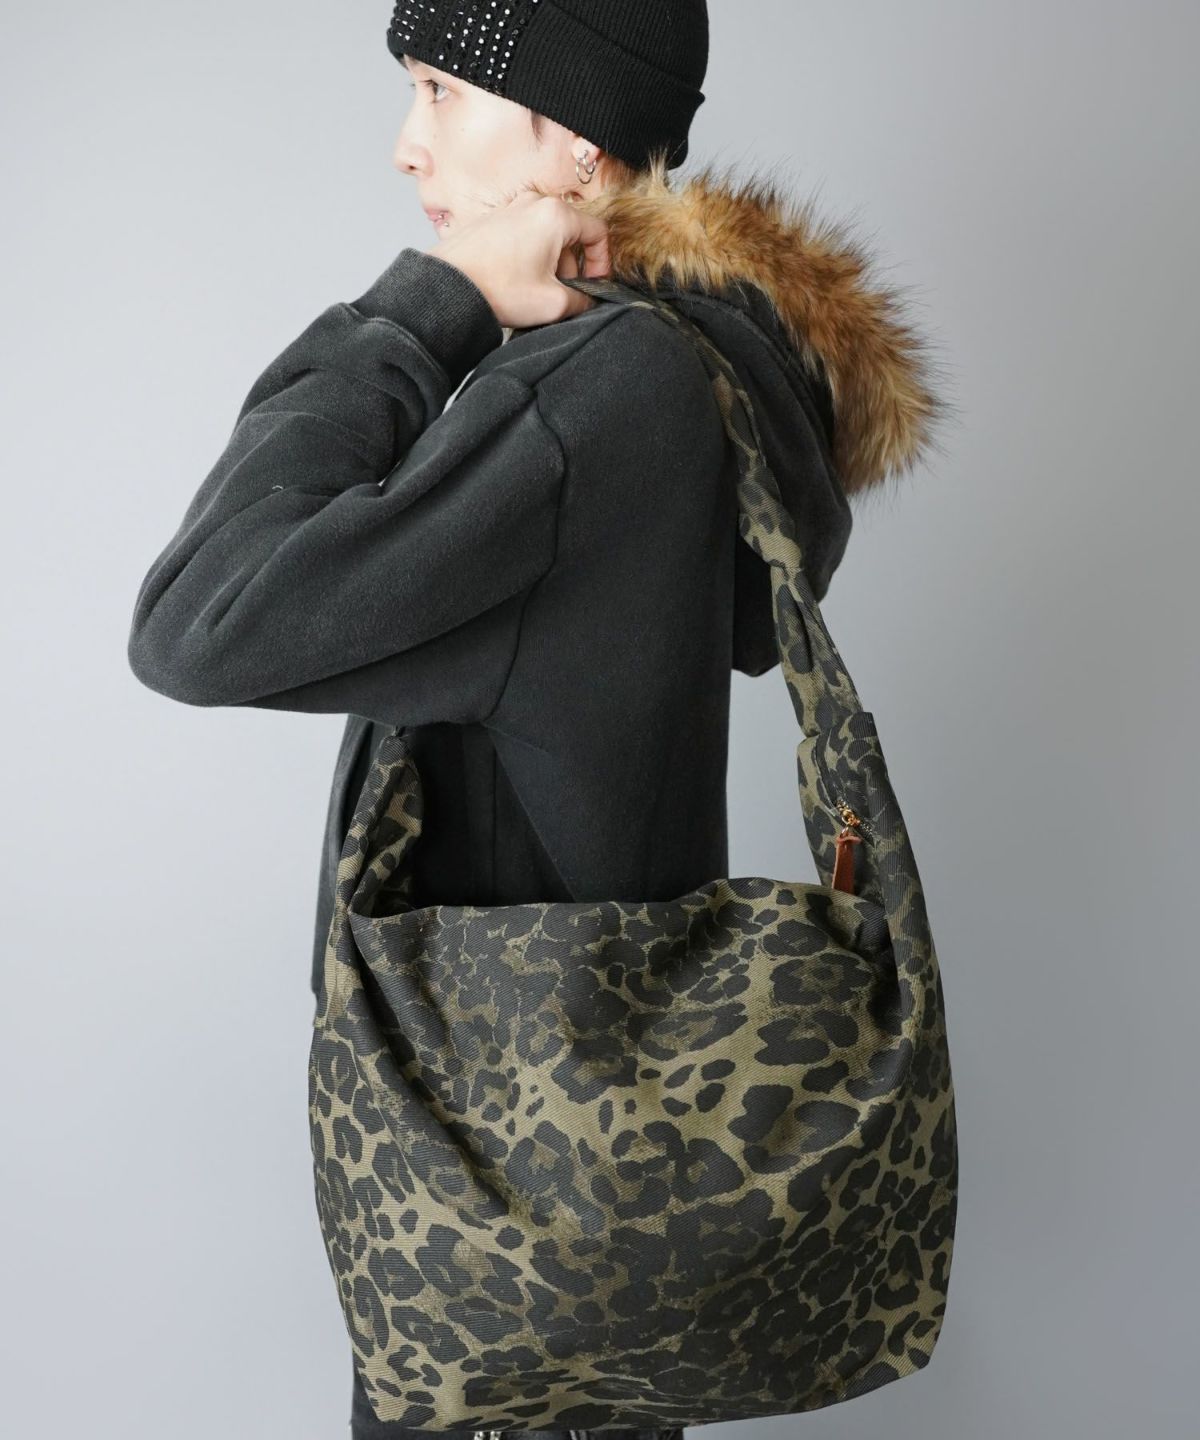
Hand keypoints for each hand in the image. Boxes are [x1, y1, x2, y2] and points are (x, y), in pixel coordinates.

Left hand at [426, 190, 610, 329]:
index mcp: (555, 214)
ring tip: (536, 291)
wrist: (448, 286)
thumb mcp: (553, 303)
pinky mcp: (494, 219)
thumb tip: (588, 300)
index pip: (598, 232)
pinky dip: (530, 256)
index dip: (602, 262)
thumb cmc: (497, 289)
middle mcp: (534, 202)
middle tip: (563, 294)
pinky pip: (525, 234)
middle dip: (573, 266)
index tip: (594, 284)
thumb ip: (582, 301)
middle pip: (572, 233)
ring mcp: (511, 207)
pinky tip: (517, 282)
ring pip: (548, 235)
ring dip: (551, 263)